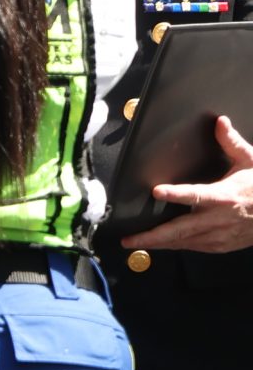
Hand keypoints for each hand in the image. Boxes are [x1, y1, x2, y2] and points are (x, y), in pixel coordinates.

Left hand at [124, 116, 252, 254]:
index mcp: (225, 196)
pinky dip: (178, 246)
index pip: (197, 194)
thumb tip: (220, 121)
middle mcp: (220, 219)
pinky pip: (196, 248)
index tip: (157, 191)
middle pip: (181, 229)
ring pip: (185, 242)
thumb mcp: (252, 162)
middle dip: (152, 235)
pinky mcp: (224, 245)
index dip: (176, 193)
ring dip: (160, 244)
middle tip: (128, 238)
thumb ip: (232, 143)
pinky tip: (163, 245)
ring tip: (136, 243)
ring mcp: (221, 235)